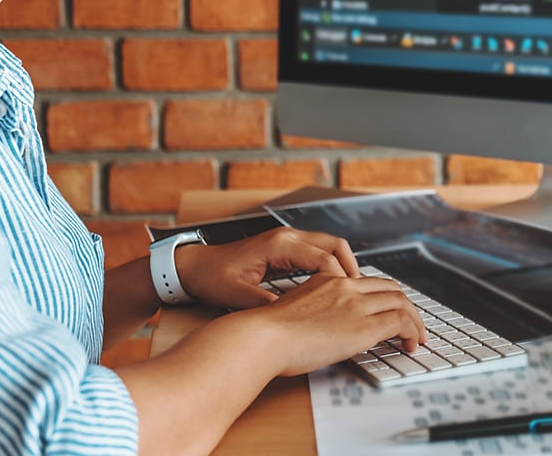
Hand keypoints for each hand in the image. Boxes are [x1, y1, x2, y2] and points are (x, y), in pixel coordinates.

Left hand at [174, 227, 359, 308]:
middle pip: (334, 244)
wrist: (194, 266)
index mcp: (279, 245)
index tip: (349, 300)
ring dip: (342, 266)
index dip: (340, 280)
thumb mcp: (237, 295)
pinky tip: (333, 288)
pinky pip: (317, 252)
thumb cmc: (212, 276)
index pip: (324, 258)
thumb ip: (266, 304)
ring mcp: (286, 240)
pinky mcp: (284, 248)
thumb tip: (292, 317)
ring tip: (352, 293)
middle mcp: (286, 237)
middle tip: (360, 294)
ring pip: (328, 246)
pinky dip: (330, 266)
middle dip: (351, 267)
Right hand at [256, 272, 427, 375]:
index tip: (388, 309)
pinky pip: (400, 322)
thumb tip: (320, 324)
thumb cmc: (269, 330)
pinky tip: (410, 344)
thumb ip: (313, 307)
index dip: (383, 294)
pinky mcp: (363, 327)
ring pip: (401, 302)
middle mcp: (345, 287)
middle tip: (411, 322)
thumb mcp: (294, 307)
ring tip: (417, 336)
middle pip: (389, 287)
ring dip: (414, 320)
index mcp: (327, 280)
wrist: (265, 335)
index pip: (366, 281)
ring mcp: (355, 305)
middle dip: (405, 304)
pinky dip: (412, 332)